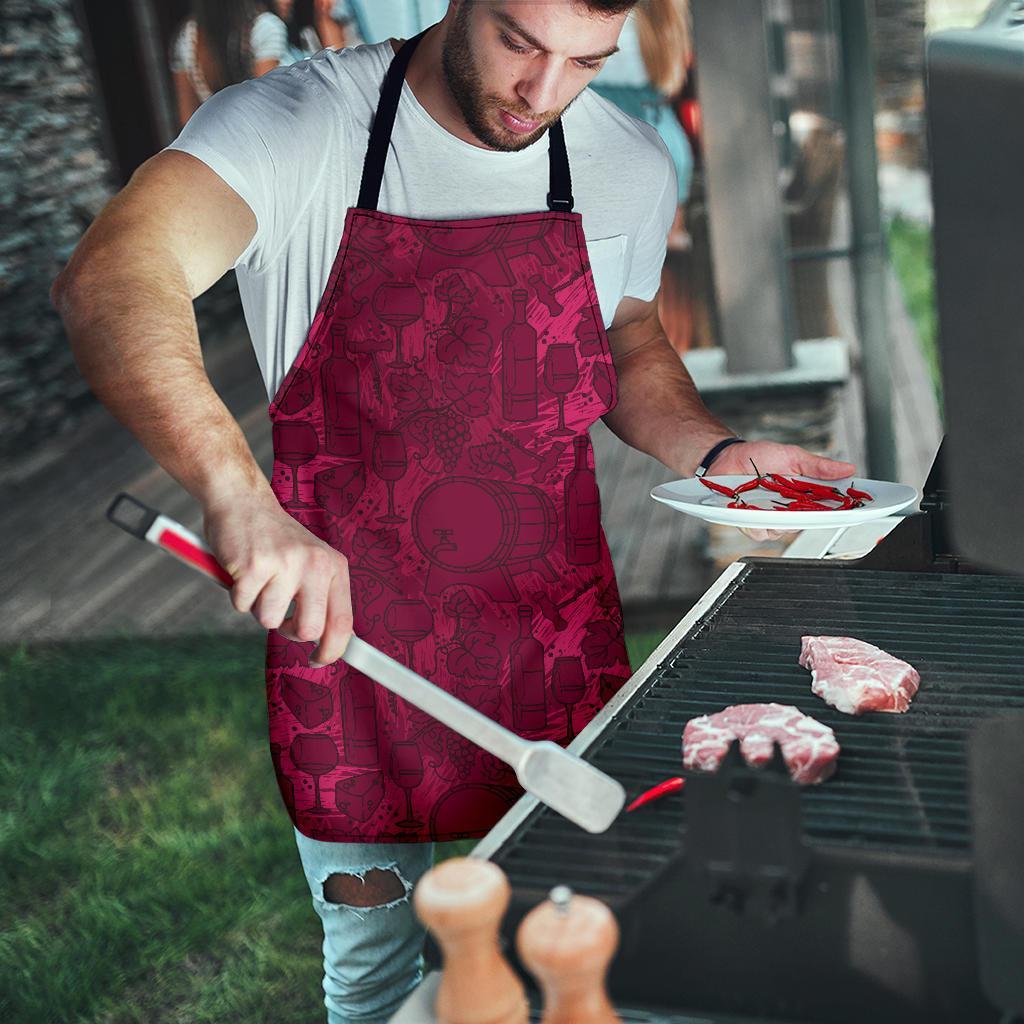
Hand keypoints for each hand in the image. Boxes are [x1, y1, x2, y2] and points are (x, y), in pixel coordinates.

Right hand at [202, 492, 352, 665]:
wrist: (242, 501)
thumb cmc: (275, 540)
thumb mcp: (311, 562)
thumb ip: (322, 598)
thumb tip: (331, 643)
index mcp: (334, 566)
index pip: (343, 622)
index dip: (333, 650)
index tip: (319, 661)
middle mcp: (315, 564)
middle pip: (309, 630)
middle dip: (288, 631)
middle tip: (279, 614)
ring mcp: (285, 563)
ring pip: (269, 621)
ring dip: (258, 607)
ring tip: (259, 579)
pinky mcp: (254, 565)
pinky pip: (242, 605)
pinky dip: (237, 595)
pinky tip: (243, 570)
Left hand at [708, 440, 856, 542]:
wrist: (727, 457)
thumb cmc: (759, 457)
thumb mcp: (793, 456)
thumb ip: (819, 466)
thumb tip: (848, 468)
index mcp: (804, 495)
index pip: (829, 508)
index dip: (844, 511)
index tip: (858, 509)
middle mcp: (790, 511)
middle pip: (809, 523)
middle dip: (811, 515)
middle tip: (806, 501)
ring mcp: (771, 519)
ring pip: (784, 531)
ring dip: (780, 517)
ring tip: (772, 498)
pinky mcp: (751, 523)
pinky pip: (761, 532)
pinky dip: (758, 521)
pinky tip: (754, 508)